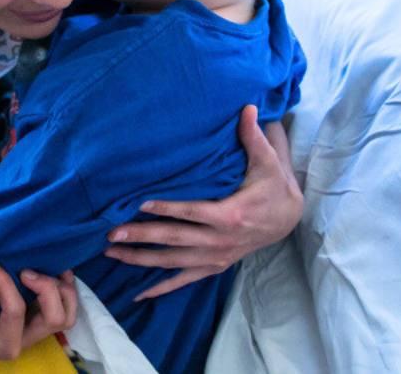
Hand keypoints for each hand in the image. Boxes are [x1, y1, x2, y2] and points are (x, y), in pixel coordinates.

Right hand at [0, 259, 78, 359]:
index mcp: (2, 344)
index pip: (15, 312)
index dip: (6, 284)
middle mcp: (24, 338)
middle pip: (54, 318)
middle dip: (45, 288)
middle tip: (25, 268)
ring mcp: (35, 325)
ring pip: (67, 313)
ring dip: (61, 288)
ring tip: (43, 266)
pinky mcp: (40, 312)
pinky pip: (67, 302)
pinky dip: (65, 283)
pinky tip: (52, 265)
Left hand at [105, 105, 301, 299]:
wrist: (288, 218)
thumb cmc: (273, 185)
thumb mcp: (268, 160)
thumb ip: (253, 136)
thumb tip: (247, 107)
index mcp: (231, 214)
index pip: (192, 212)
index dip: (167, 209)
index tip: (140, 205)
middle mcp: (221, 240)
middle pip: (175, 240)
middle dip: (142, 236)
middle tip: (112, 233)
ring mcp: (216, 257)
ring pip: (173, 262)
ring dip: (142, 259)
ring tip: (113, 254)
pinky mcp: (215, 266)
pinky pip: (185, 280)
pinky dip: (162, 288)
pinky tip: (140, 293)